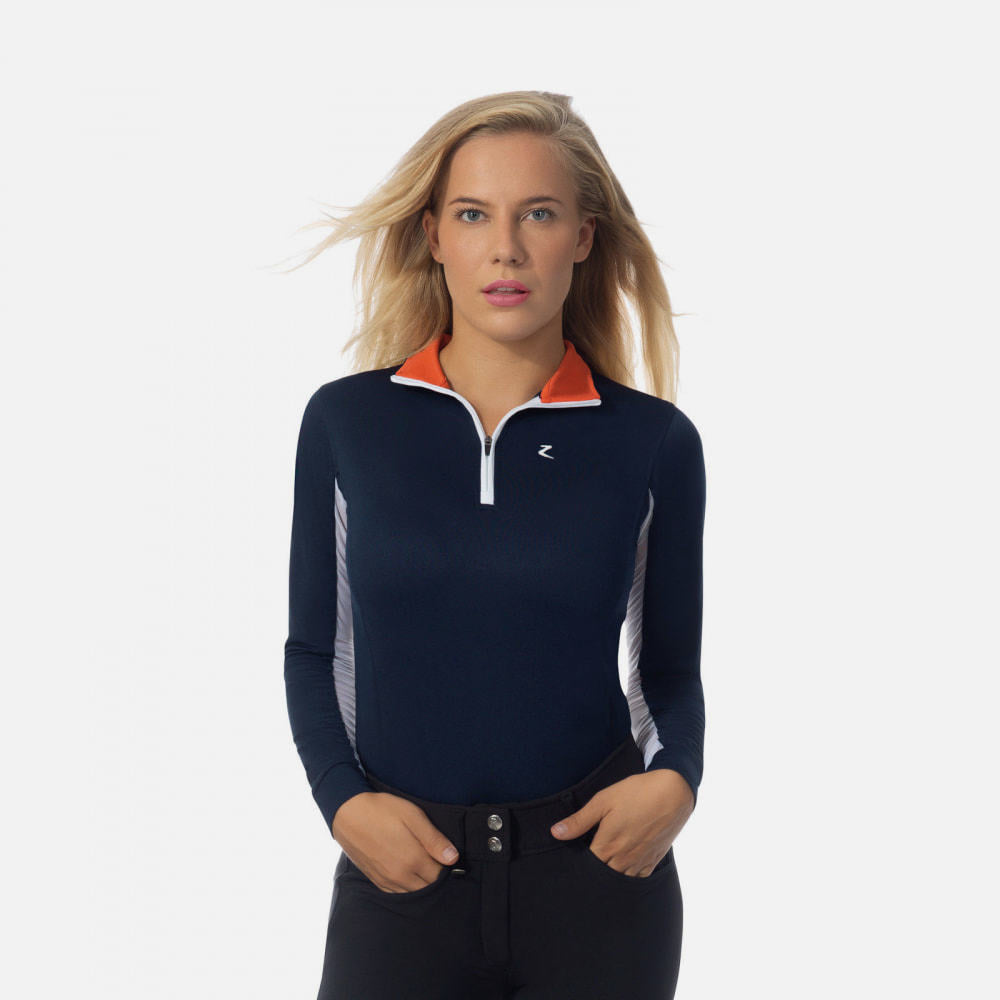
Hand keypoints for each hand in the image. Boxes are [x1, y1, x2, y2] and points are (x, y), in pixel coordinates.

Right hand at [331, 792, 460, 892]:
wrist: (348, 813)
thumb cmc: (382, 810)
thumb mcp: (413, 816)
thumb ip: (434, 839)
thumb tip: (453, 858)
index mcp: (413, 860)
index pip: (440, 875)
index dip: (446, 866)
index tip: (445, 854)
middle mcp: (400, 876)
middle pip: (428, 886)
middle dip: (435, 875)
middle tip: (434, 857)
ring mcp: (386, 880)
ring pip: (413, 892)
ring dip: (421, 882)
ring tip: (421, 862)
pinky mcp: (375, 880)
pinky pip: (397, 892)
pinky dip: (406, 886)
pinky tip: (407, 871)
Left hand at [549, 769, 693, 876]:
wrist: (673, 792)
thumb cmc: (636, 793)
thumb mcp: (603, 801)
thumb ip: (579, 821)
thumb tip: (555, 833)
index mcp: (607, 845)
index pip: (586, 868)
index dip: (578, 866)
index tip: (572, 861)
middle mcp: (623, 859)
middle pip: (602, 877)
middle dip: (593, 873)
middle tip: (586, 866)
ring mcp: (640, 862)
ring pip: (620, 881)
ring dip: (610, 877)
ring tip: (604, 866)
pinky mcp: (653, 861)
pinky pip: (638, 879)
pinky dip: (628, 877)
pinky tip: (623, 869)